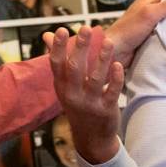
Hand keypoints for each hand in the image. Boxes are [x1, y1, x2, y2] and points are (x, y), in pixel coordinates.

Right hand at [44, 26, 122, 162]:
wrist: (91, 138)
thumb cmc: (77, 104)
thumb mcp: (64, 85)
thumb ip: (58, 60)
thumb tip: (47, 36)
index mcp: (62, 86)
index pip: (56, 64)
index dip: (57, 47)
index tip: (61, 30)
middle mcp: (73, 94)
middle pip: (75, 68)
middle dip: (80, 48)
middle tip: (86, 28)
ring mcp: (90, 103)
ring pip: (96, 78)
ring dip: (102, 59)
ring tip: (108, 41)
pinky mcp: (106, 109)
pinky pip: (111, 92)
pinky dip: (115, 78)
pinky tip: (118, 65)